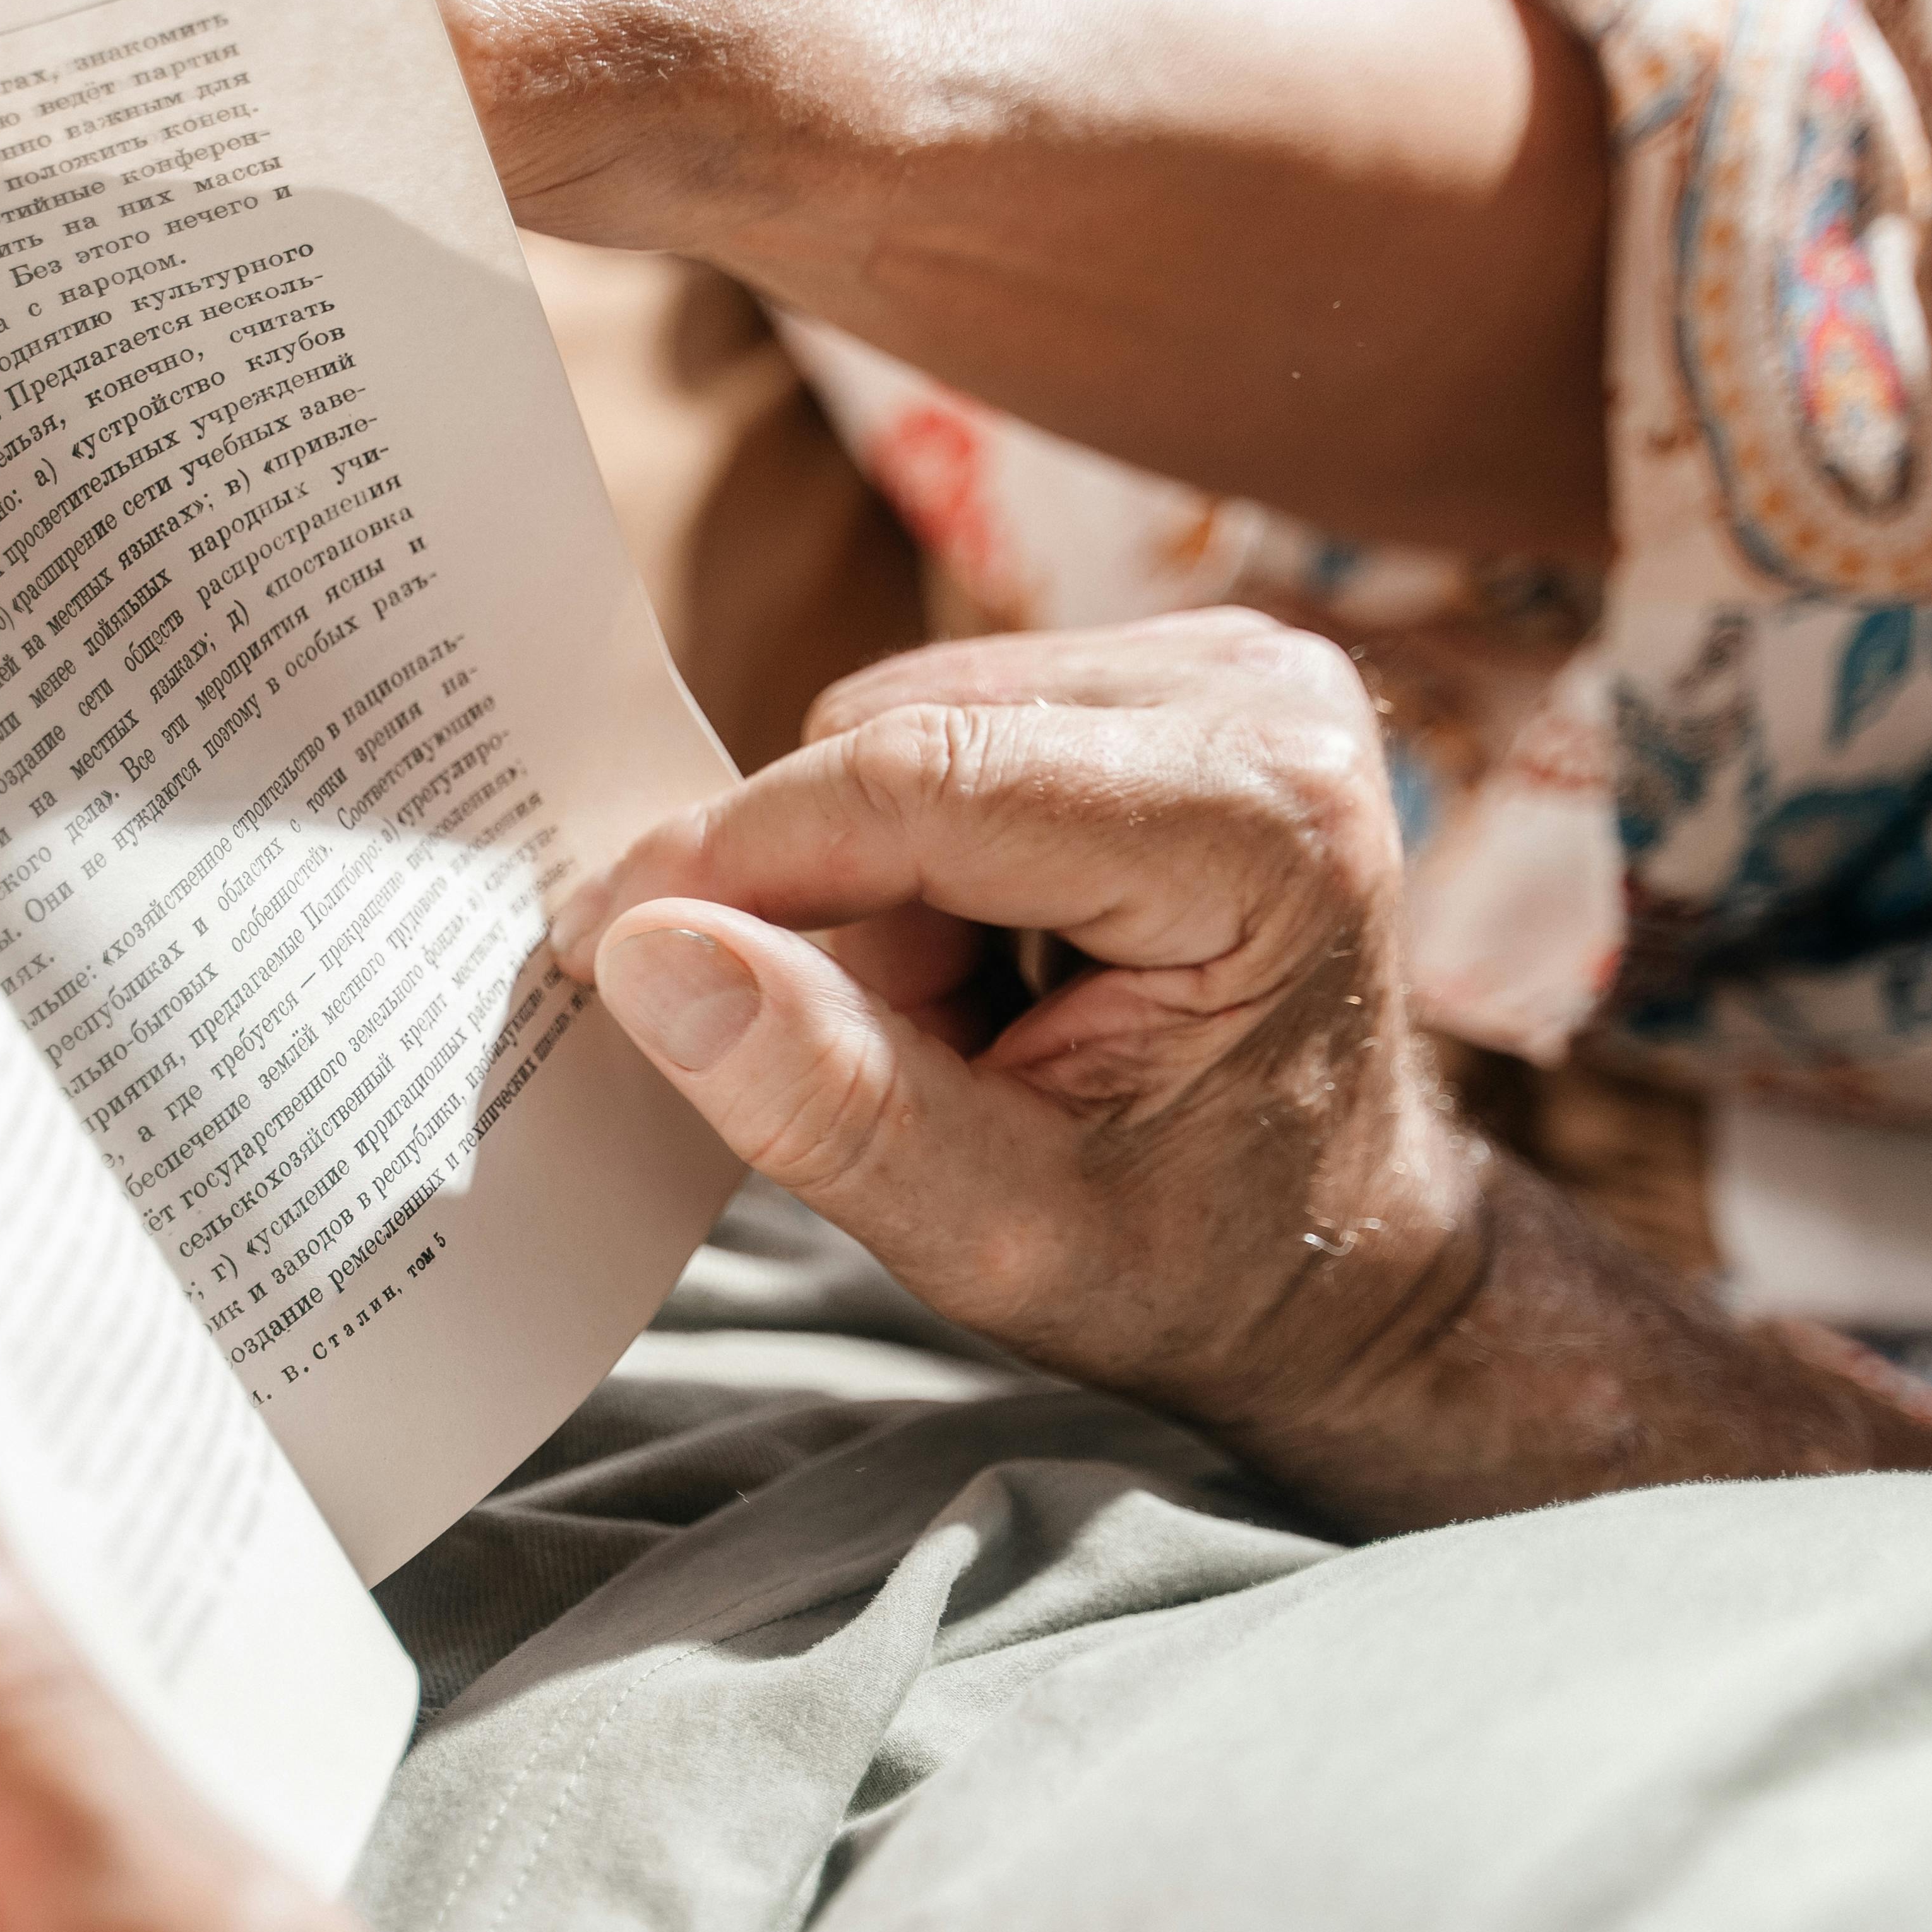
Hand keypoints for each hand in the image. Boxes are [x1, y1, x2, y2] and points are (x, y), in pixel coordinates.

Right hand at [554, 610, 1931, 1527]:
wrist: (1341, 1258)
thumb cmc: (1197, 1265)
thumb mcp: (1005, 1235)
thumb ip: (831, 1100)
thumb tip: (642, 949)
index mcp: (1267, 824)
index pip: (923, 785)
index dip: (730, 855)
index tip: (590, 938)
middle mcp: (1269, 696)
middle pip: (903, 733)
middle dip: (836, 898)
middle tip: (905, 1055)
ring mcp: (1233, 666)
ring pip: (906, 722)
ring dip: (877, 883)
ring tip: (968, 1021)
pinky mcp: (1178, 674)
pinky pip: (946, 724)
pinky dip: (920, 855)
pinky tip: (995, 961)